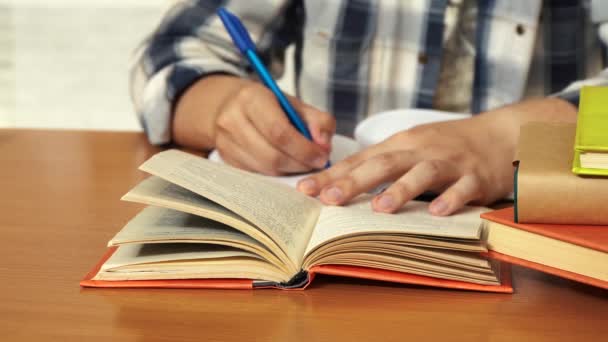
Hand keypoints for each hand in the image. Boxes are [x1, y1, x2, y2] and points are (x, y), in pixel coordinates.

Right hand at [173, 76, 335, 175]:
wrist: (229, 105)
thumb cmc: (266, 104)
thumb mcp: (294, 104)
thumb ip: (317, 120)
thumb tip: (324, 145)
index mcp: (251, 98)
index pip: (279, 131)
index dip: (304, 149)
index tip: (321, 156)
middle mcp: (232, 120)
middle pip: (271, 155)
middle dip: (300, 164)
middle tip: (316, 163)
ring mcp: (225, 142)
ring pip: (265, 168)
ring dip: (289, 170)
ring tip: (302, 162)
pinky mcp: (226, 159)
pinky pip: (257, 174)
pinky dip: (276, 173)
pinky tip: (285, 164)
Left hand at [296, 98, 576, 215]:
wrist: (500, 135)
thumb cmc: (447, 145)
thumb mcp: (410, 147)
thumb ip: (379, 163)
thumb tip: (337, 182)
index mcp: (400, 144)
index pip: (360, 160)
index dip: (332, 175)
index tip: (304, 189)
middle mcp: (420, 150)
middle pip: (383, 164)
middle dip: (353, 181)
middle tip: (329, 198)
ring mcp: (449, 162)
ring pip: (421, 173)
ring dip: (399, 190)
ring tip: (379, 208)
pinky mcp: (476, 177)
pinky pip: (462, 189)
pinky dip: (450, 199)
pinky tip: (436, 213)